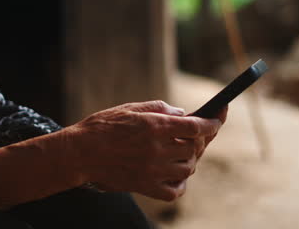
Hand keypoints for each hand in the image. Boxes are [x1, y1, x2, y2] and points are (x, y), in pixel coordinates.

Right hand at [66, 100, 221, 200]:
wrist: (79, 153)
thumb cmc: (103, 127)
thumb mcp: (131, 108)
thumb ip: (160, 109)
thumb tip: (183, 114)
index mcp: (155, 126)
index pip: (196, 126)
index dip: (213, 121)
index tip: (218, 117)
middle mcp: (157, 150)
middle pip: (195, 147)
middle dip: (200, 139)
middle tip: (197, 134)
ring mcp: (153, 171)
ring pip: (188, 168)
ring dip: (189, 159)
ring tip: (179, 152)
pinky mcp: (146, 187)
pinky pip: (175, 190)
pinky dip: (180, 183)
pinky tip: (174, 173)